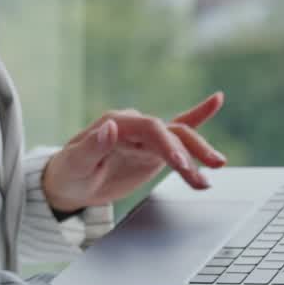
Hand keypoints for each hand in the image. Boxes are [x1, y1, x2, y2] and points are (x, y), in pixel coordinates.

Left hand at [43, 93, 227, 213]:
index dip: (166, 144)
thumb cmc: (68, 173)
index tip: (179, 164)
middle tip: (199, 174)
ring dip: (198, 152)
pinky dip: (197, 116)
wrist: (69, 184)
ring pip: (178, 138)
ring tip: (214, 170)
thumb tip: (111, 126)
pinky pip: (177, 132)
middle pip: (168, 132)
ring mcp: (144, 137)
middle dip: (187, 151)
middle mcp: (132, 125)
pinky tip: (216, 100)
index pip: (148, 127)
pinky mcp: (152, 149)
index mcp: (113, 123)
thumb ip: (92, 147)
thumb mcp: (74, 164)